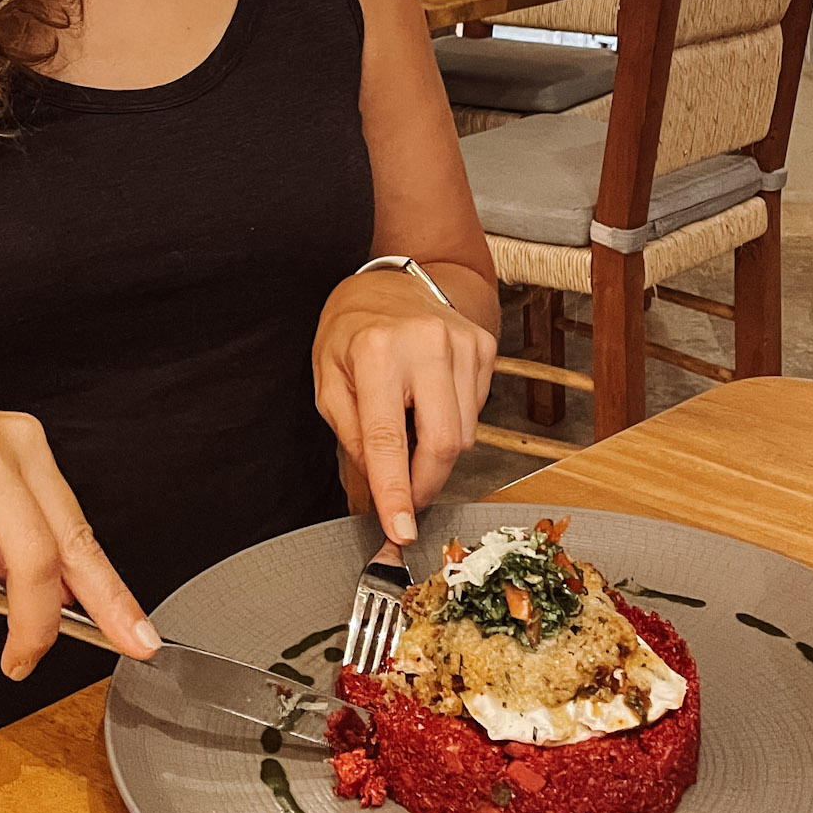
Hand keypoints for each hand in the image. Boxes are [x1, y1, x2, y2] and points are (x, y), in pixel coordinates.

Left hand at [313, 270, 497, 546]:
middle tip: (406, 499)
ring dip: (437, 452)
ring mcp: (462, 343)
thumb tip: (376, 490)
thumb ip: (350, 436)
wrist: (392, 281)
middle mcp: (425, 344)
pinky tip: (430, 401)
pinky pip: (476, 413)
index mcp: (376, 352)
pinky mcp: (484, 348)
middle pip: (443, 444)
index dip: (395, 491)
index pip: (387, 439)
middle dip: (425, 484)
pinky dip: (453, 424)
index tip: (400, 530)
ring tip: (410, 426)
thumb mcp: (328, 380)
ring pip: (464, 435)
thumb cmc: (352, 330)